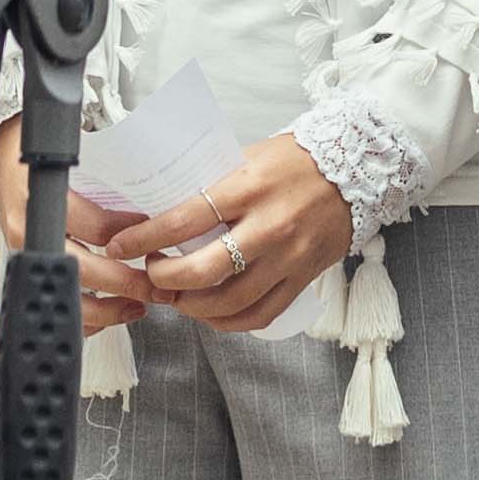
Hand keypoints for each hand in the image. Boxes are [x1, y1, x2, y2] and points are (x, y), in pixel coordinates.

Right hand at [0, 123, 162, 331]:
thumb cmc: (33, 151)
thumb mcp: (68, 154)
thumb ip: (102, 176)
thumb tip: (143, 209)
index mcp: (43, 200)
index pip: (96, 228)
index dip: (131, 236)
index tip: (154, 238)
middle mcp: (30, 231)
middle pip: (84, 270)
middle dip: (125, 284)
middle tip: (154, 286)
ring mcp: (25, 252)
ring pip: (67, 294)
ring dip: (106, 308)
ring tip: (135, 305)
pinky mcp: (24, 265)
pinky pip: (52, 300)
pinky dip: (80, 316)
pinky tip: (104, 314)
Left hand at [126, 133, 357, 337]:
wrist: (357, 168)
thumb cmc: (294, 160)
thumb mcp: (246, 157)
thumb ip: (211, 185)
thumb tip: (160, 209)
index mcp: (249, 187)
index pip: (185, 219)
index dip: (146, 238)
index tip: (121, 246)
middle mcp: (270, 225)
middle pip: (205, 270)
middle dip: (165, 281)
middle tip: (150, 276)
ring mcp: (289, 256)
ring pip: (231, 301)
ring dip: (192, 307)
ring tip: (175, 297)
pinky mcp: (303, 277)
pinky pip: (261, 314)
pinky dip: (229, 322)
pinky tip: (211, 314)